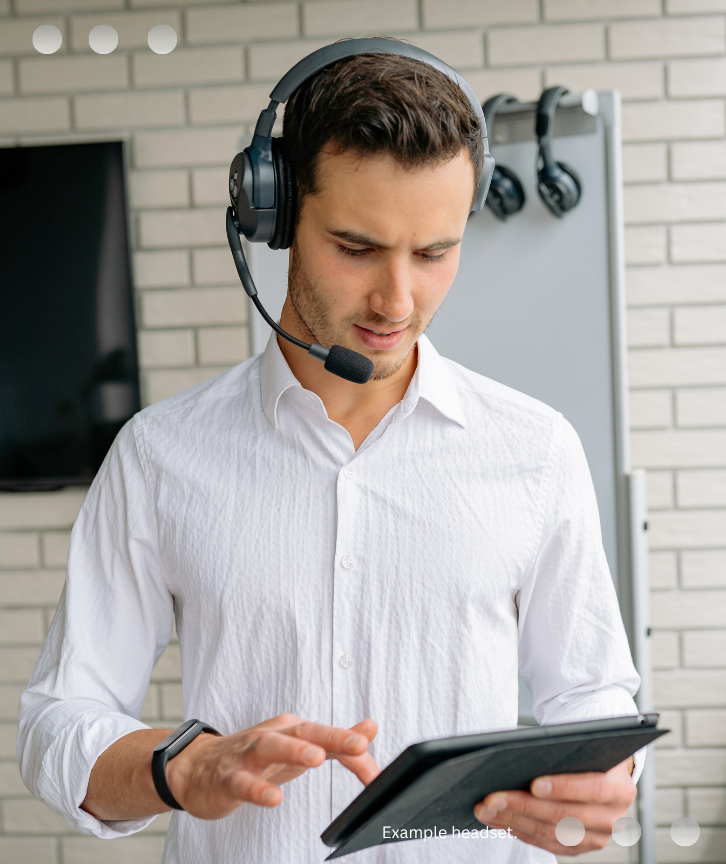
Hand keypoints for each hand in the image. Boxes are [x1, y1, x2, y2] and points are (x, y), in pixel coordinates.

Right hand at [166, 713, 379, 819]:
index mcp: (292, 730)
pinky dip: (258, 789)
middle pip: (305, 732)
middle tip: (359, 743)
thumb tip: (370, 728)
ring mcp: (248, 755)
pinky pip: (243, 783)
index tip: (377, 773)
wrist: (196, 767)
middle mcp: (273, 736)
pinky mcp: (228, 778)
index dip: (355, 751)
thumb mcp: (297, 747)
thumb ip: (334, 741)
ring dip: (295, 750)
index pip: (328, 737)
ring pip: (271, 747)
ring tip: (316, 758)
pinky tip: (273, 798)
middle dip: (333, 736)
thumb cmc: (253, 757)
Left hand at [473, 756, 636, 854]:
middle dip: (523, 806)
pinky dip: (519, 831)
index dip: (563, 788)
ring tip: (485, 809)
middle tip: (492, 797)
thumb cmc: (588, 754)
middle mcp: (612, 818)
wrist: (607, 773)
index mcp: (620, 788)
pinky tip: (499, 820)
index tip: (533, 783)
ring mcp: (597, 838)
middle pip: (564, 817)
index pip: (593, 789)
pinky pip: (546, 844)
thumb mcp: (586, 746)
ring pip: (551, 834)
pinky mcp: (579, 848)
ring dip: (513, 821)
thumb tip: (522, 756)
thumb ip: (567, 751)